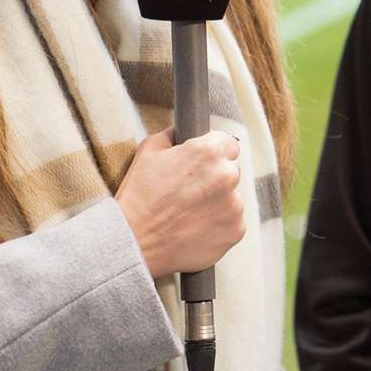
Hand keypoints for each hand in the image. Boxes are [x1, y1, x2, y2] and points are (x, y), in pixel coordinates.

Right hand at [116, 128, 245, 279]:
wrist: (134, 242)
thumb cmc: (138, 195)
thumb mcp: (148, 151)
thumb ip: (174, 134)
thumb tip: (184, 129)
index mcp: (210, 152)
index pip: (228, 144)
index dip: (213, 154)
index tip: (201, 166)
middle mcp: (228, 175)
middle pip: (231, 171)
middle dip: (215, 179)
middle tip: (189, 192)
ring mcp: (234, 205)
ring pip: (232, 198)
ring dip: (217, 203)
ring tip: (188, 214)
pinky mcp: (236, 230)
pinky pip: (232, 222)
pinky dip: (218, 225)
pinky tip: (195, 228)